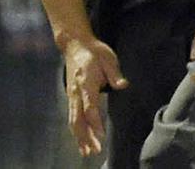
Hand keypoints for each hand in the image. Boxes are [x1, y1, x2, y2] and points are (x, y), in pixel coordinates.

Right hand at [61, 36, 128, 157]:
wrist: (74, 43)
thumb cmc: (93, 51)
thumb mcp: (107, 57)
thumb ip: (114, 73)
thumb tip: (123, 84)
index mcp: (86, 82)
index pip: (89, 106)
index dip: (94, 122)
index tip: (101, 136)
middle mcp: (76, 91)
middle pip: (78, 117)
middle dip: (84, 136)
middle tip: (93, 151)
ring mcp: (72, 93)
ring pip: (73, 119)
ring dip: (79, 136)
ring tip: (86, 152)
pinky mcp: (72, 95)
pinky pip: (72, 115)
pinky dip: (76, 129)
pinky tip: (81, 139)